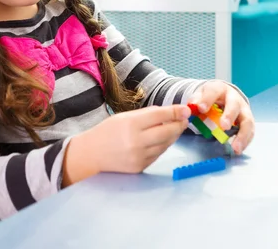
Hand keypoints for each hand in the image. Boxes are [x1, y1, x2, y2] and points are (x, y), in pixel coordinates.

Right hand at [62, 104, 190, 185]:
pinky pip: (158, 154)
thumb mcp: (125, 117)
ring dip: (173, 135)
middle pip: (167, 132)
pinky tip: (162, 139)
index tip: (186, 110)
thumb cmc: (108, 131)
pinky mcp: (140, 167)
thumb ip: (148, 114)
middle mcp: (136, 142)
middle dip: (179, 125)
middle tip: (185, 119)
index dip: (175, 112)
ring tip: (175, 127)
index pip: (160, 116)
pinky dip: (163, 146)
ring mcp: (139, 157)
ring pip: (165, 144)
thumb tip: (172, 112)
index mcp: (131, 124)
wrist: (92, 154)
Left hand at [190, 81, 254, 154]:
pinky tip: (238, 149)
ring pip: (247, 120)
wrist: (223, 95)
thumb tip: (192, 106)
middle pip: (234, 105)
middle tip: (223, 126)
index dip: (207, 99)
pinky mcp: (247, 120)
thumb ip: (196, 100)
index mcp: (220, 89)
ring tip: (235, 147)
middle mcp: (234, 98)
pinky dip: (246, 141)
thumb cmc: (211, 97)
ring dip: (242, 134)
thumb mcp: (201, 95)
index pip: (214, 92)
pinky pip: (250, 131)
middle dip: (229, 115)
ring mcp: (243, 109)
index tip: (201, 108)